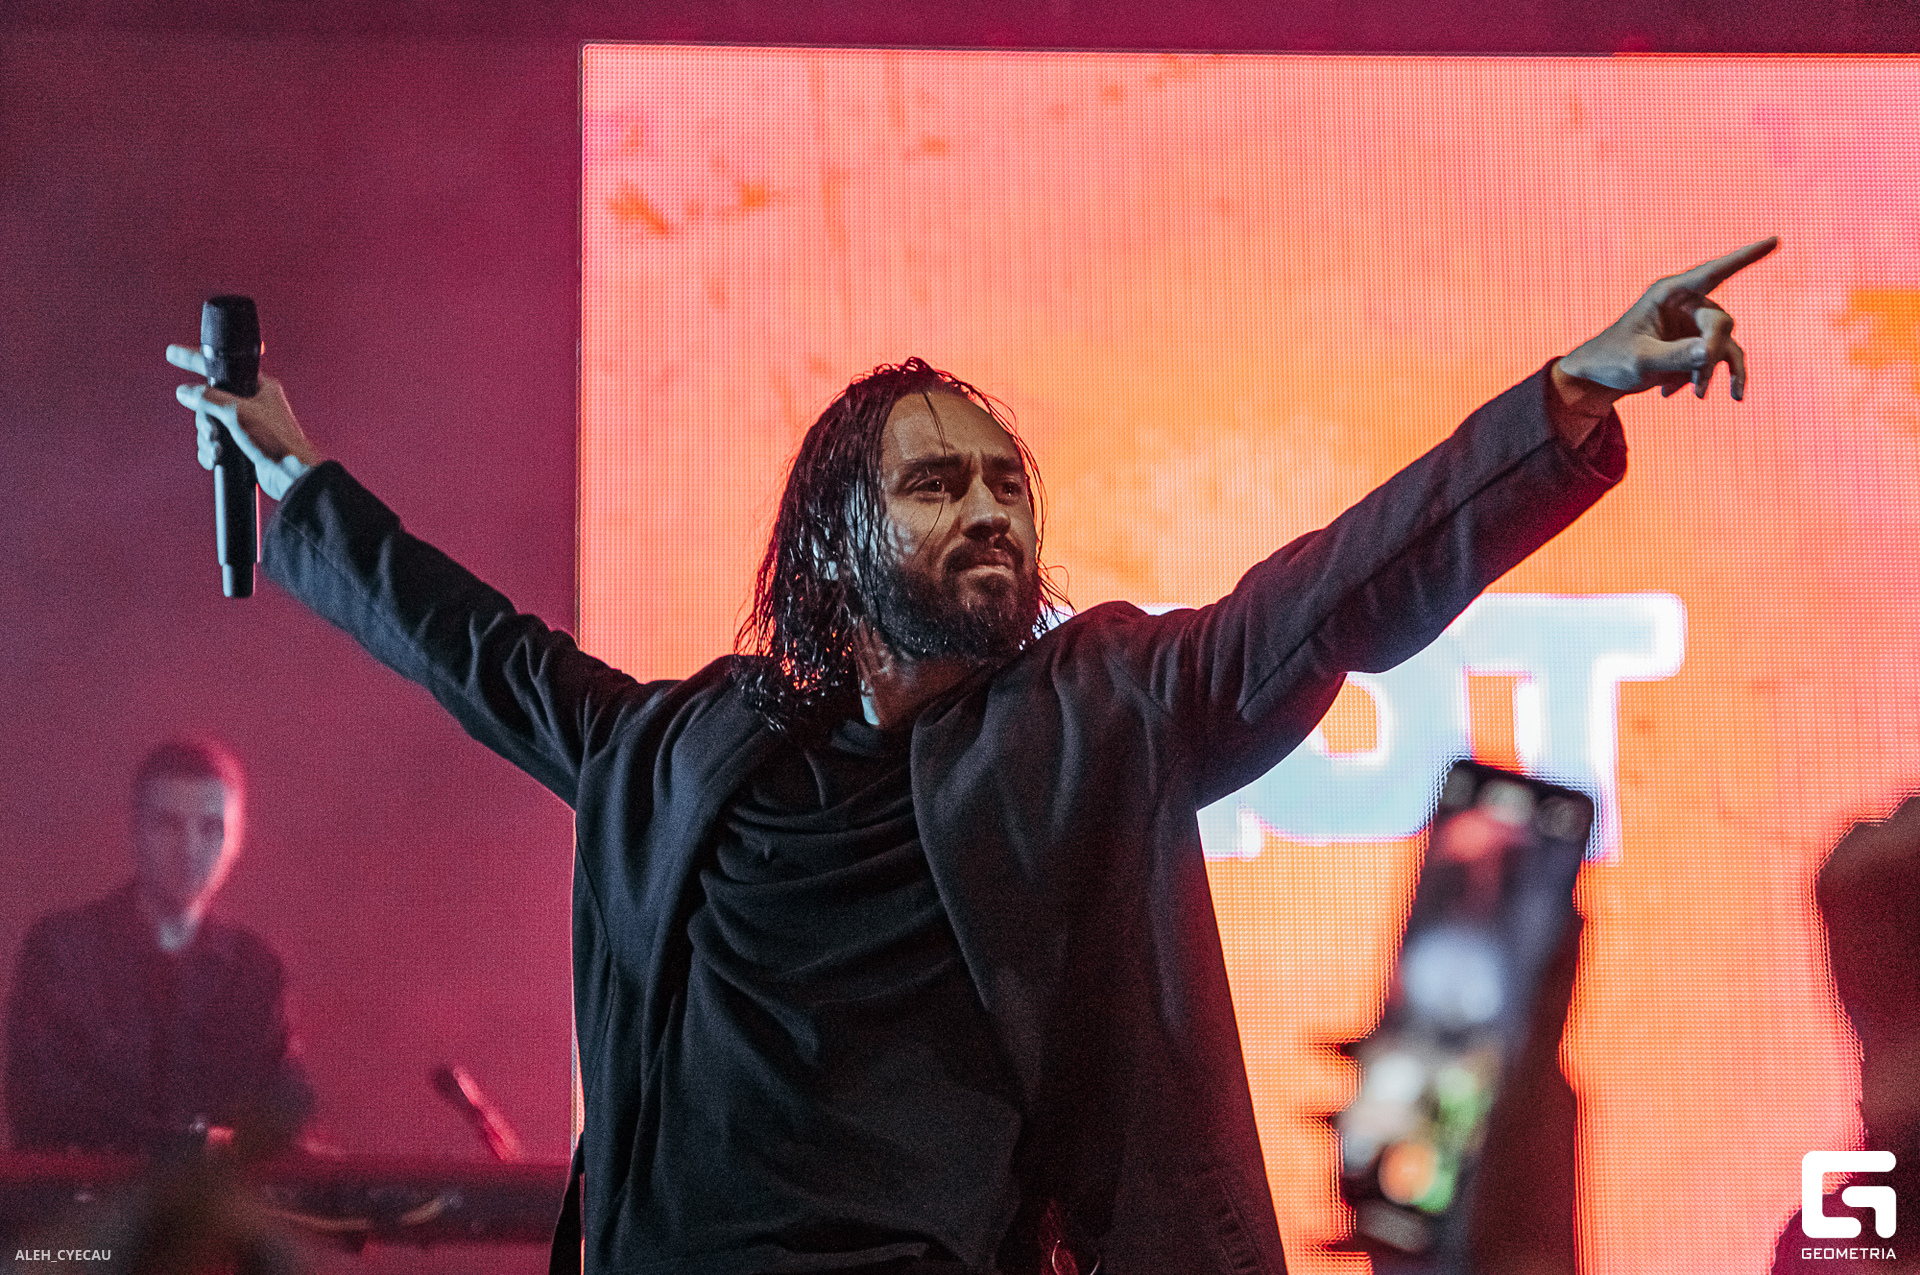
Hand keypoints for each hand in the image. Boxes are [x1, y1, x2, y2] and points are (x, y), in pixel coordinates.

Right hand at [167, 344, 324, 500]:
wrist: (290, 476)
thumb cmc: (275, 440)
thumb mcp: (238, 413)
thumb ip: (209, 399)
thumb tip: (184, 391)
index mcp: (258, 387)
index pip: (220, 367)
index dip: (194, 360)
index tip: (172, 353)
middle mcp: (252, 403)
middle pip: (208, 402)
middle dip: (205, 421)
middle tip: (213, 433)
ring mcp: (246, 425)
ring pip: (209, 425)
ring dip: (208, 439)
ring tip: (218, 449)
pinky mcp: (241, 445)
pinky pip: (214, 444)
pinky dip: (211, 452)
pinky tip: (215, 459)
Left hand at [1554, 237, 1778, 413]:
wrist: (1599, 377)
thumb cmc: (1613, 360)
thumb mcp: (1641, 361)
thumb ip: (1675, 356)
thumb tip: (1709, 353)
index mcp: (1669, 293)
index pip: (1714, 271)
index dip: (1746, 256)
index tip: (1775, 240)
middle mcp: (1686, 304)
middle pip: (1720, 323)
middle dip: (1710, 355)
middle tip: (1698, 388)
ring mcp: (1693, 324)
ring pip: (1723, 345)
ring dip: (1710, 371)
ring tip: (1696, 395)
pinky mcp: (1696, 345)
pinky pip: (1719, 360)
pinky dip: (1708, 378)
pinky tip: (1693, 395)